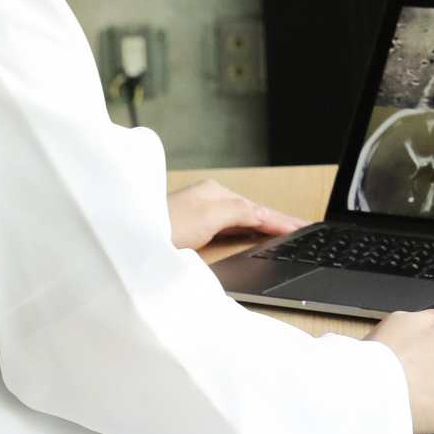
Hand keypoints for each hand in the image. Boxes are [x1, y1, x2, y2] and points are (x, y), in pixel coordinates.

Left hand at [166, 178, 306, 251]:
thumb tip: (263, 214)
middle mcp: (208, 198)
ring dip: (262, 224)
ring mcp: (199, 212)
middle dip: (276, 219)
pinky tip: (251, 235)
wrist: (129, 241)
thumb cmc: (164, 227)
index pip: (257, 209)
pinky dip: (246, 229)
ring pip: (240, 218)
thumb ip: (240, 213)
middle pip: (251, 210)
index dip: (281, 219)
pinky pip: (229, 226)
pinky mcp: (191, 228)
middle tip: (302, 228)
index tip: (303, 227)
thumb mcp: (210, 218)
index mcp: (215, 192)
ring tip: (285, 231)